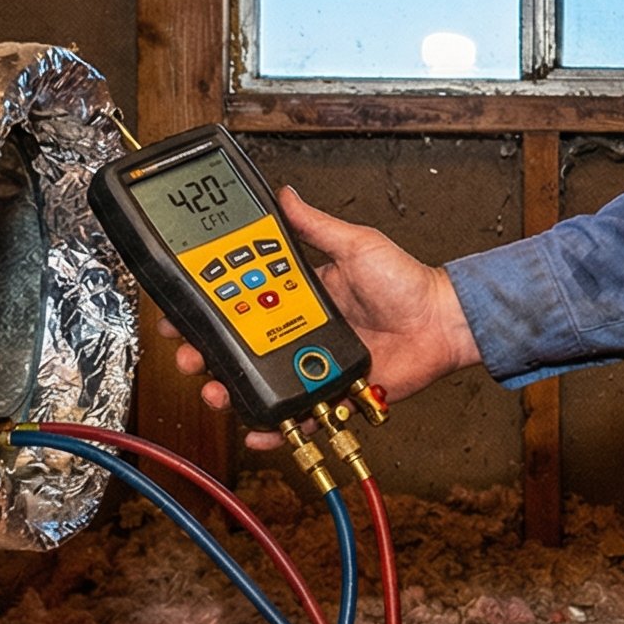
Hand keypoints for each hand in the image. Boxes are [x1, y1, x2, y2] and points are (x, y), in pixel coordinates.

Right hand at [162, 185, 480, 448]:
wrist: (442, 323)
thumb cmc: (408, 283)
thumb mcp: (356, 245)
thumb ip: (316, 226)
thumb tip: (284, 195)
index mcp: (301, 296)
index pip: (242, 301)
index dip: (209, 310)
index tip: (181, 313)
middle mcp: (301, 330)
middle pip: (240, 346)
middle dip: (207, 354)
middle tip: (189, 356)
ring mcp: (313, 363)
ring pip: (259, 382)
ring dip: (230, 390)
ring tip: (216, 391)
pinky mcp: (330, 392)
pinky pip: (295, 413)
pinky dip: (272, 426)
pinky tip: (254, 428)